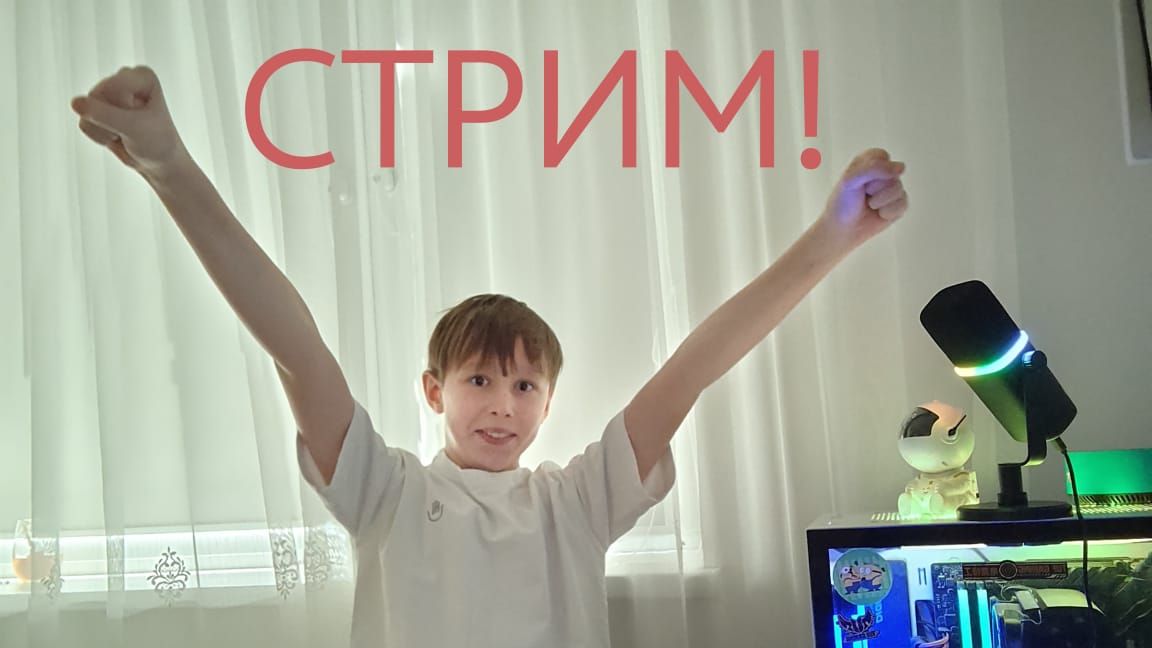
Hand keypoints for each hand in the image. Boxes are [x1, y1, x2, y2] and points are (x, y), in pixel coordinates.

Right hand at [70, 65, 187, 175]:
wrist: (159, 162)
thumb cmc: (158, 142)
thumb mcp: (134, 127)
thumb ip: (104, 114)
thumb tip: (74, 103)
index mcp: (142, 76)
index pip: (112, 86)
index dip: (122, 108)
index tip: (142, 117)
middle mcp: (125, 79)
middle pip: (97, 96)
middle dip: (112, 119)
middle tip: (133, 127)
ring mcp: (110, 94)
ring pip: (86, 109)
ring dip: (105, 129)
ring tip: (126, 132)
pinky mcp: (98, 110)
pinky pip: (84, 123)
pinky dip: (99, 136)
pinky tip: (116, 136)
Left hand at [819, 148, 908, 247]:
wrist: (842, 230)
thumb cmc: (842, 204)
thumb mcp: (850, 180)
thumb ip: (874, 168)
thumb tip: (901, 167)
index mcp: (869, 161)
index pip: (882, 156)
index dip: (870, 171)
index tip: (858, 181)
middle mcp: (882, 173)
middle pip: (892, 174)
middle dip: (875, 188)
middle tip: (863, 195)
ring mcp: (892, 189)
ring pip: (898, 189)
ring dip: (880, 201)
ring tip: (870, 205)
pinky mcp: (899, 204)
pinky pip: (903, 204)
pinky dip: (887, 212)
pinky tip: (879, 214)